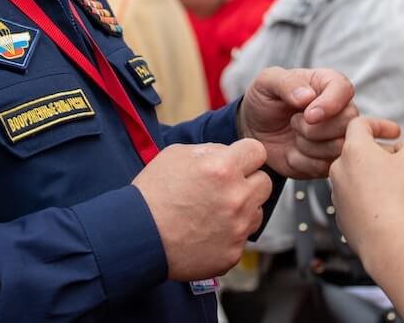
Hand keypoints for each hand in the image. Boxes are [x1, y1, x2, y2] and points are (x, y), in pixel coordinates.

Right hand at [132, 139, 272, 280]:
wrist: (138, 236)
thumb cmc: (153, 194)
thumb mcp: (176, 154)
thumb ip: (210, 150)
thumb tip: (229, 153)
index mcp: (223, 168)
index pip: (258, 151)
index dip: (246, 155)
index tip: (238, 162)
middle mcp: (236, 198)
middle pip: (265, 182)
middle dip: (248, 182)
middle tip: (225, 187)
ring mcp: (237, 229)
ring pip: (257, 211)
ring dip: (242, 209)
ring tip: (213, 211)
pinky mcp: (232, 254)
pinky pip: (241, 238)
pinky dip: (229, 235)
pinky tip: (206, 231)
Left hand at [238, 67, 400, 178]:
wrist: (255, 131)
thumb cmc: (265, 99)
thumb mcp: (266, 81)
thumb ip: (286, 82)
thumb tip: (308, 96)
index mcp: (327, 84)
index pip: (344, 89)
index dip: (330, 104)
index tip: (309, 115)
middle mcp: (339, 110)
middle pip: (348, 122)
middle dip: (315, 128)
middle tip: (293, 123)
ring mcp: (337, 137)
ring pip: (338, 147)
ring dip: (307, 145)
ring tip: (293, 135)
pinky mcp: (329, 161)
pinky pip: (324, 167)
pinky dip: (302, 161)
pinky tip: (293, 152)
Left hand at [329, 117, 403, 266]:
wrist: (390, 239)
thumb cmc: (403, 195)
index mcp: (353, 149)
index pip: (360, 125)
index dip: (381, 125)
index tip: (396, 133)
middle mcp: (340, 171)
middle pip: (366, 156)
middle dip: (394, 162)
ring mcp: (339, 197)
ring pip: (368, 183)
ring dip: (392, 185)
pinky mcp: (344, 220)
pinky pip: (364, 205)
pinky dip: (382, 205)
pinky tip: (403, 213)